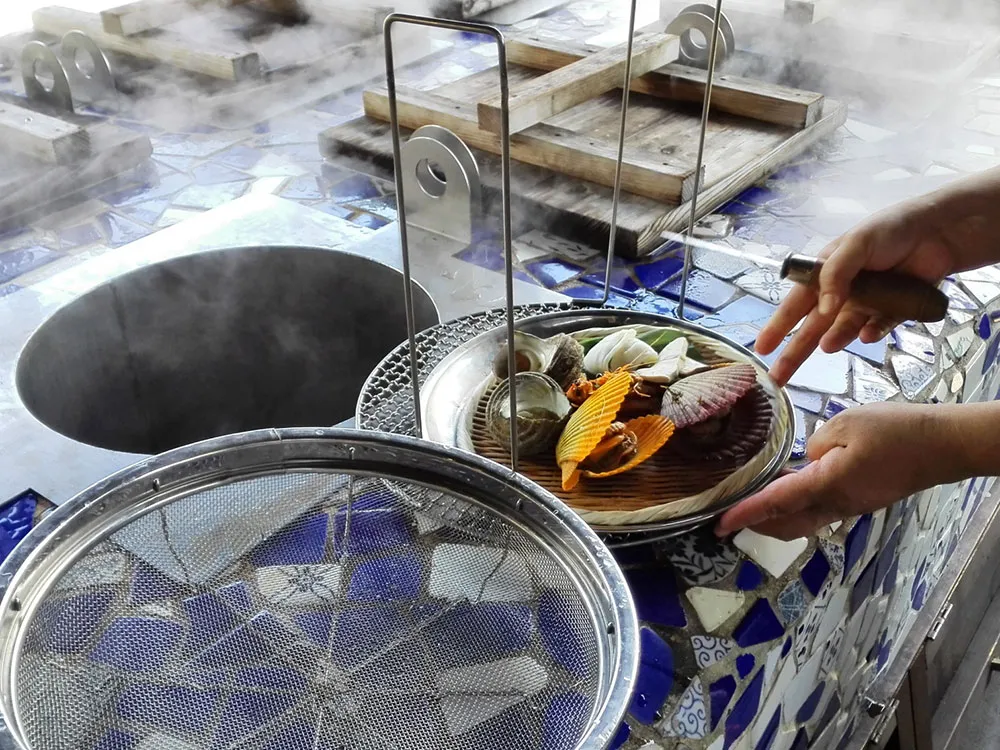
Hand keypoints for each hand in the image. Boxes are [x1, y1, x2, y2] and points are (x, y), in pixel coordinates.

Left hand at [715, 402, 953, 539]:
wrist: (940, 446)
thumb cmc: (894, 431)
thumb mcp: (845, 424)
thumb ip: (815, 445)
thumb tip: (805, 461)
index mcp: (828, 484)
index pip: (775, 503)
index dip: (744, 513)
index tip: (720, 524)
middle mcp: (836, 505)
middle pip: (785, 524)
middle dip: (756, 523)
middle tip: (729, 514)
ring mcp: (849, 507)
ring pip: (802, 522)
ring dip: (775, 517)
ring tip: (752, 502)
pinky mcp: (859, 502)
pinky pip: (819, 511)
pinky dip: (795, 507)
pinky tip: (788, 487)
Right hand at [757, 196, 956, 385]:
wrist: (941, 231)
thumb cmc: (891, 229)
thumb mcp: (855, 244)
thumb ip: (835, 275)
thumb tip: (823, 310)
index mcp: (825, 273)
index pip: (795, 304)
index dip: (778, 327)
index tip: (762, 348)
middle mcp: (841, 292)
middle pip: (813, 328)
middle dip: (795, 352)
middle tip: (778, 377)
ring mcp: (866, 303)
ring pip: (844, 330)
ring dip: (836, 339)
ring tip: (828, 346)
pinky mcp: (892, 311)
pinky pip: (878, 329)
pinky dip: (872, 333)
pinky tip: (869, 334)